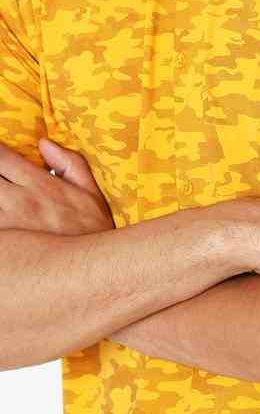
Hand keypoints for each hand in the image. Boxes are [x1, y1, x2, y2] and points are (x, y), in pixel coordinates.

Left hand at [0, 138, 114, 235]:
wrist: (96, 270)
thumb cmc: (94, 231)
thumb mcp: (90, 192)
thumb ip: (70, 163)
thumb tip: (44, 143)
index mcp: (39, 184)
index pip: (1, 156)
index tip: (0, 157)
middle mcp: (20, 201)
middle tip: (2, 182)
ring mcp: (8, 224)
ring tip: (3, 199)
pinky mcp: (6, 245)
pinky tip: (3, 218)